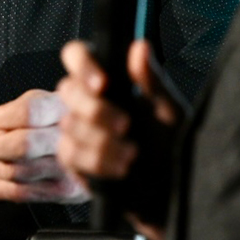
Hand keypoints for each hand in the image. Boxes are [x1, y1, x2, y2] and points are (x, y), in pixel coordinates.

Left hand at [0, 89, 89, 203]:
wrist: (98, 145)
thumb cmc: (62, 120)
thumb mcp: (48, 99)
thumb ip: (23, 107)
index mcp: (65, 109)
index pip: (29, 112)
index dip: (3, 117)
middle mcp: (72, 138)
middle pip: (23, 145)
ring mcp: (70, 168)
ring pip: (19, 172)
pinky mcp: (66, 191)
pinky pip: (23, 194)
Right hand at [56, 39, 181, 239]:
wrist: (171, 193)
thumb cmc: (173, 148)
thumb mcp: (169, 112)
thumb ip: (152, 80)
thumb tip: (139, 46)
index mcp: (111, 82)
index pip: (78, 56)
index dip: (83, 65)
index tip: (102, 84)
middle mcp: (90, 102)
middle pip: (67, 89)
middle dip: (95, 110)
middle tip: (125, 124)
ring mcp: (79, 130)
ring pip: (68, 124)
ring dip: (102, 141)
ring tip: (132, 153)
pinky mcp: (74, 159)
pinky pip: (70, 153)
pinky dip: (97, 161)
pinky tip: (120, 168)